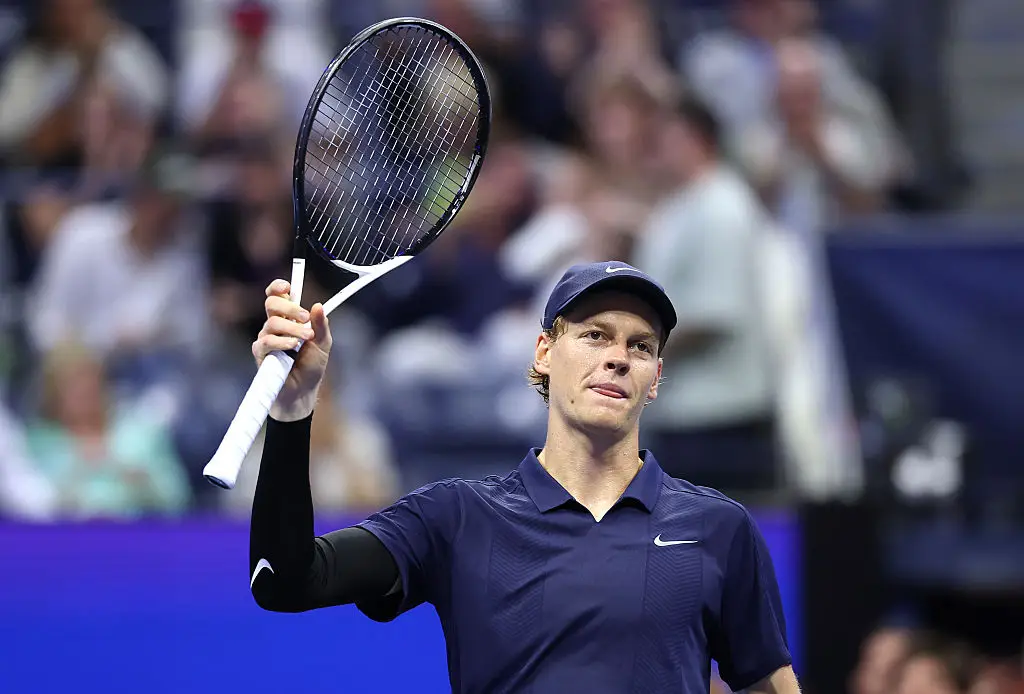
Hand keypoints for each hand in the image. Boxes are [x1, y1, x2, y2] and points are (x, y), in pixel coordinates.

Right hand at [253, 279, 332, 421]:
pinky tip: (292, 346)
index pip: (277, 296)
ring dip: (291, 328)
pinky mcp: (261, 355)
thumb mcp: (322, 344)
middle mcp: (275, 326)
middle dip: (289, 306)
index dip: (278, 287)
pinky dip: (281, 341)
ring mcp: (266, 339)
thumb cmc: (311, 368)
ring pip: (272, 323)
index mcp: (289, 319)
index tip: (287, 286)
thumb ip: (320, 325)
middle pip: (271, 303)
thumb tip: (318, 305)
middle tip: (305, 317)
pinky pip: (265, 342)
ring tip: (305, 339)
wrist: (303, 393)